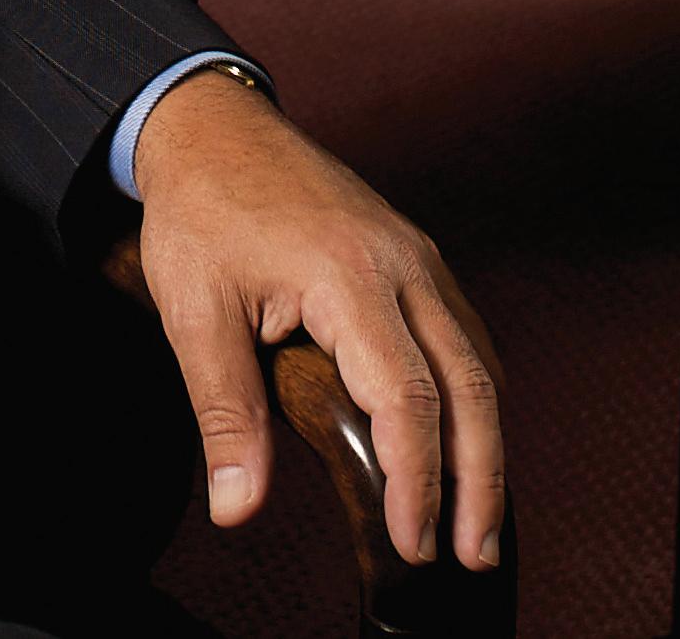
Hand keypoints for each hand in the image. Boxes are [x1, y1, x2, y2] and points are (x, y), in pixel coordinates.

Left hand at [133, 70, 503, 571]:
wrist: (212, 125)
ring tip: (475, 518)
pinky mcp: (413, 256)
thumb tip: (237, 506)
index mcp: (349, 275)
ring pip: (477, 360)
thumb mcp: (193, 310)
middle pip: (469, 385)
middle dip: (479, 478)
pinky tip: (463, 436)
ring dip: (485, 441)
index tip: (414, 542)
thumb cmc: (201, 209)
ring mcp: (416, 255)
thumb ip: (224, 412)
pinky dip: (474, 394)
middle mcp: (402, 263)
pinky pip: (464, 332)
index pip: (406, 398)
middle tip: (471, 553)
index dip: (418, 480)